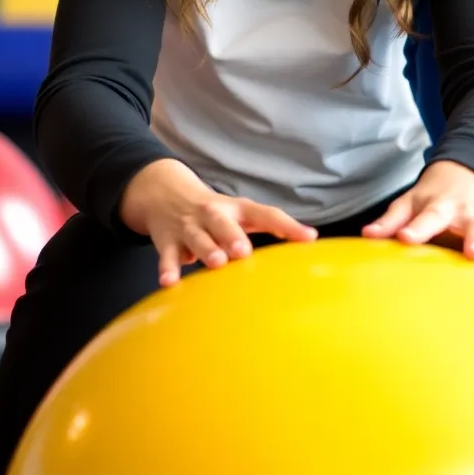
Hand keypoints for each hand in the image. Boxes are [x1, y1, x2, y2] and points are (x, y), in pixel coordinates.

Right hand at [120, 159, 316, 286]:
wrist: (164, 193)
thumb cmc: (216, 213)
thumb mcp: (240, 214)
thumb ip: (269, 226)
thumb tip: (309, 241)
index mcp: (236, 209)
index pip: (265, 214)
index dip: (287, 225)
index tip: (309, 238)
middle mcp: (213, 214)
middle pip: (222, 221)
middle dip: (233, 235)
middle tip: (244, 251)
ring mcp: (189, 226)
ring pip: (197, 236)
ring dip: (206, 248)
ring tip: (217, 262)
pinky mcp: (167, 239)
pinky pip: (167, 254)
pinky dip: (168, 267)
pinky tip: (169, 282)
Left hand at [361, 160, 473, 284]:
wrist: (466, 175)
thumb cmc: (430, 197)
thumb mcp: (408, 202)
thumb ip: (390, 221)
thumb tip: (367, 236)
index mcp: (438, 206)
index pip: (425, 218)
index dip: (415, 229)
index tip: (405, 239)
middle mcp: (464, 216)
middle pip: (469, 227)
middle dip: (473, 240)